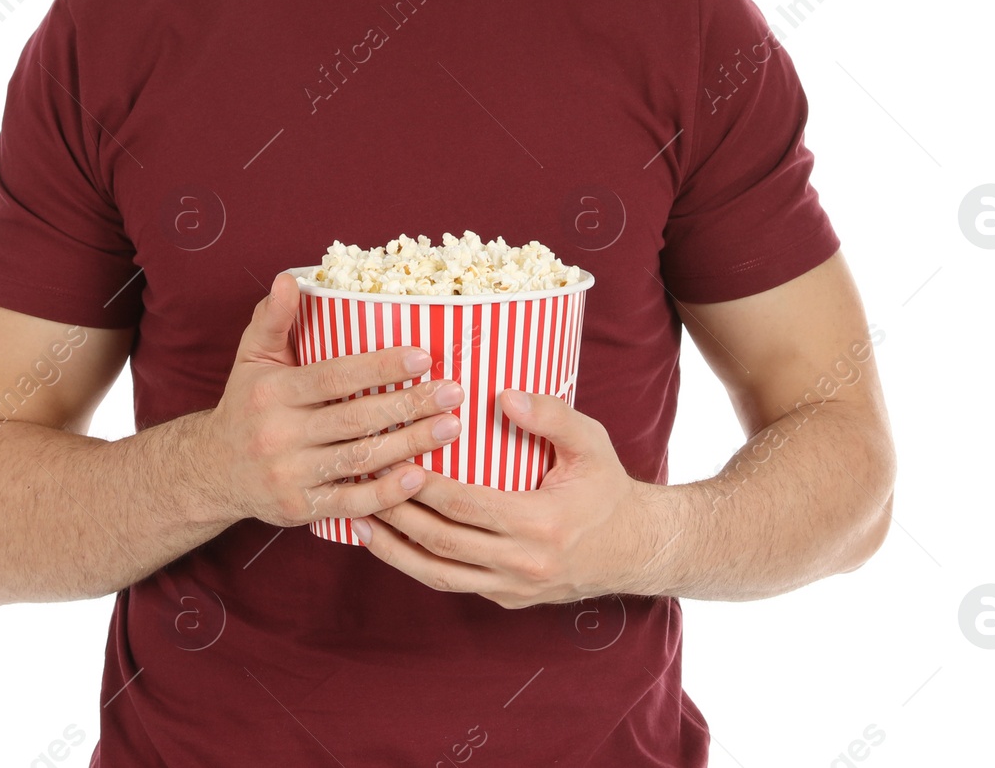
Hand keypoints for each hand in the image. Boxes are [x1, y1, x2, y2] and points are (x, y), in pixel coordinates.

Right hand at [199, 271, 464, 528]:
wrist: (213, 470)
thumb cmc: (245, 404)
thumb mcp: (251, 356)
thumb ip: (273, 318)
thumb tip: (290, 278)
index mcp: (274, 392)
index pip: (334, 376)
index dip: (380, 366)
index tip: (424, 355)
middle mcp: (280, 434)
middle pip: (355, 419)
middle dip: (409, 404)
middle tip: (453, 392)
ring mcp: (291, 475)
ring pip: (359, 459)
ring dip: (410, 445)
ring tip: (452, 428)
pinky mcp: (301, 508)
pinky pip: (349, 502)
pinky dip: (385, 493)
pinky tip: (419, 477)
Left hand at [355, 389, 673, 607]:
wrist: (635, 548)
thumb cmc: (607, 488)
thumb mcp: (590, 441)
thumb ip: (550, 415)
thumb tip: (502, 395)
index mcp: (539, 523)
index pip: (465, 505)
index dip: (424, 485)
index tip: (391, 458)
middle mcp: (522, 564)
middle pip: (442, 541)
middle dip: (397, 512)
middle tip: (363, 482)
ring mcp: (512, 588)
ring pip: (439, 574)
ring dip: (395, 550)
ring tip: (359, 520)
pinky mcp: (506, 599)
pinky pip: (453, 584)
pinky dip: (418, 565)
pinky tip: (393, 544)